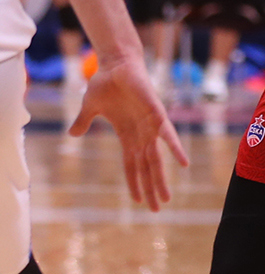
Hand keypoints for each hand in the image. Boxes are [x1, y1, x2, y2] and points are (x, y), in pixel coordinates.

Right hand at [69, 55, 188, 211]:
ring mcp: (150, 125)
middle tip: (158, 209)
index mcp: (127, 136)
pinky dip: (175, 148)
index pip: (131, 166)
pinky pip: (167, 134)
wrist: (116, 64)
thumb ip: (84, 123)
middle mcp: (141, 135)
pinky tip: (183, 163)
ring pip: (157, 158)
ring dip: (161, 178)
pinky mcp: (156, 113)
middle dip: (152, 189)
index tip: (138, 202)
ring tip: (167, 198)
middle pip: (147, 168)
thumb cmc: (105, 84)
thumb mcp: (90, 108)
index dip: (134, 183)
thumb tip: (72, 135)